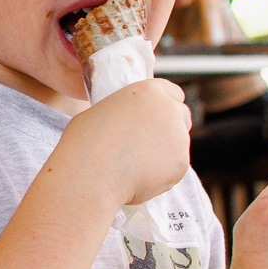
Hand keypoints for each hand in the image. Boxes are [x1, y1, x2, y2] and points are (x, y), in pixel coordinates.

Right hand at [60, 78, 190, 208]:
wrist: (90, 176)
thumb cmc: (85, 143)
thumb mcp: (102, 111)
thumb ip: (126, 111)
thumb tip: (130, 122)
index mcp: (148, 91)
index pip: (174, 93)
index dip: (166, 105)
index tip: (158, 117)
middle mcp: (169, 110)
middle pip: (182, 116)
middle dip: (170, 128)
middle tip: (149, 143)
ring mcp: (179, 137)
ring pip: (179, 144)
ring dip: (165, 152)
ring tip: (135, 164)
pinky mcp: (181, 163)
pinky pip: (175, 168)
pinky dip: (162, 174)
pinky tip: (139, 177)